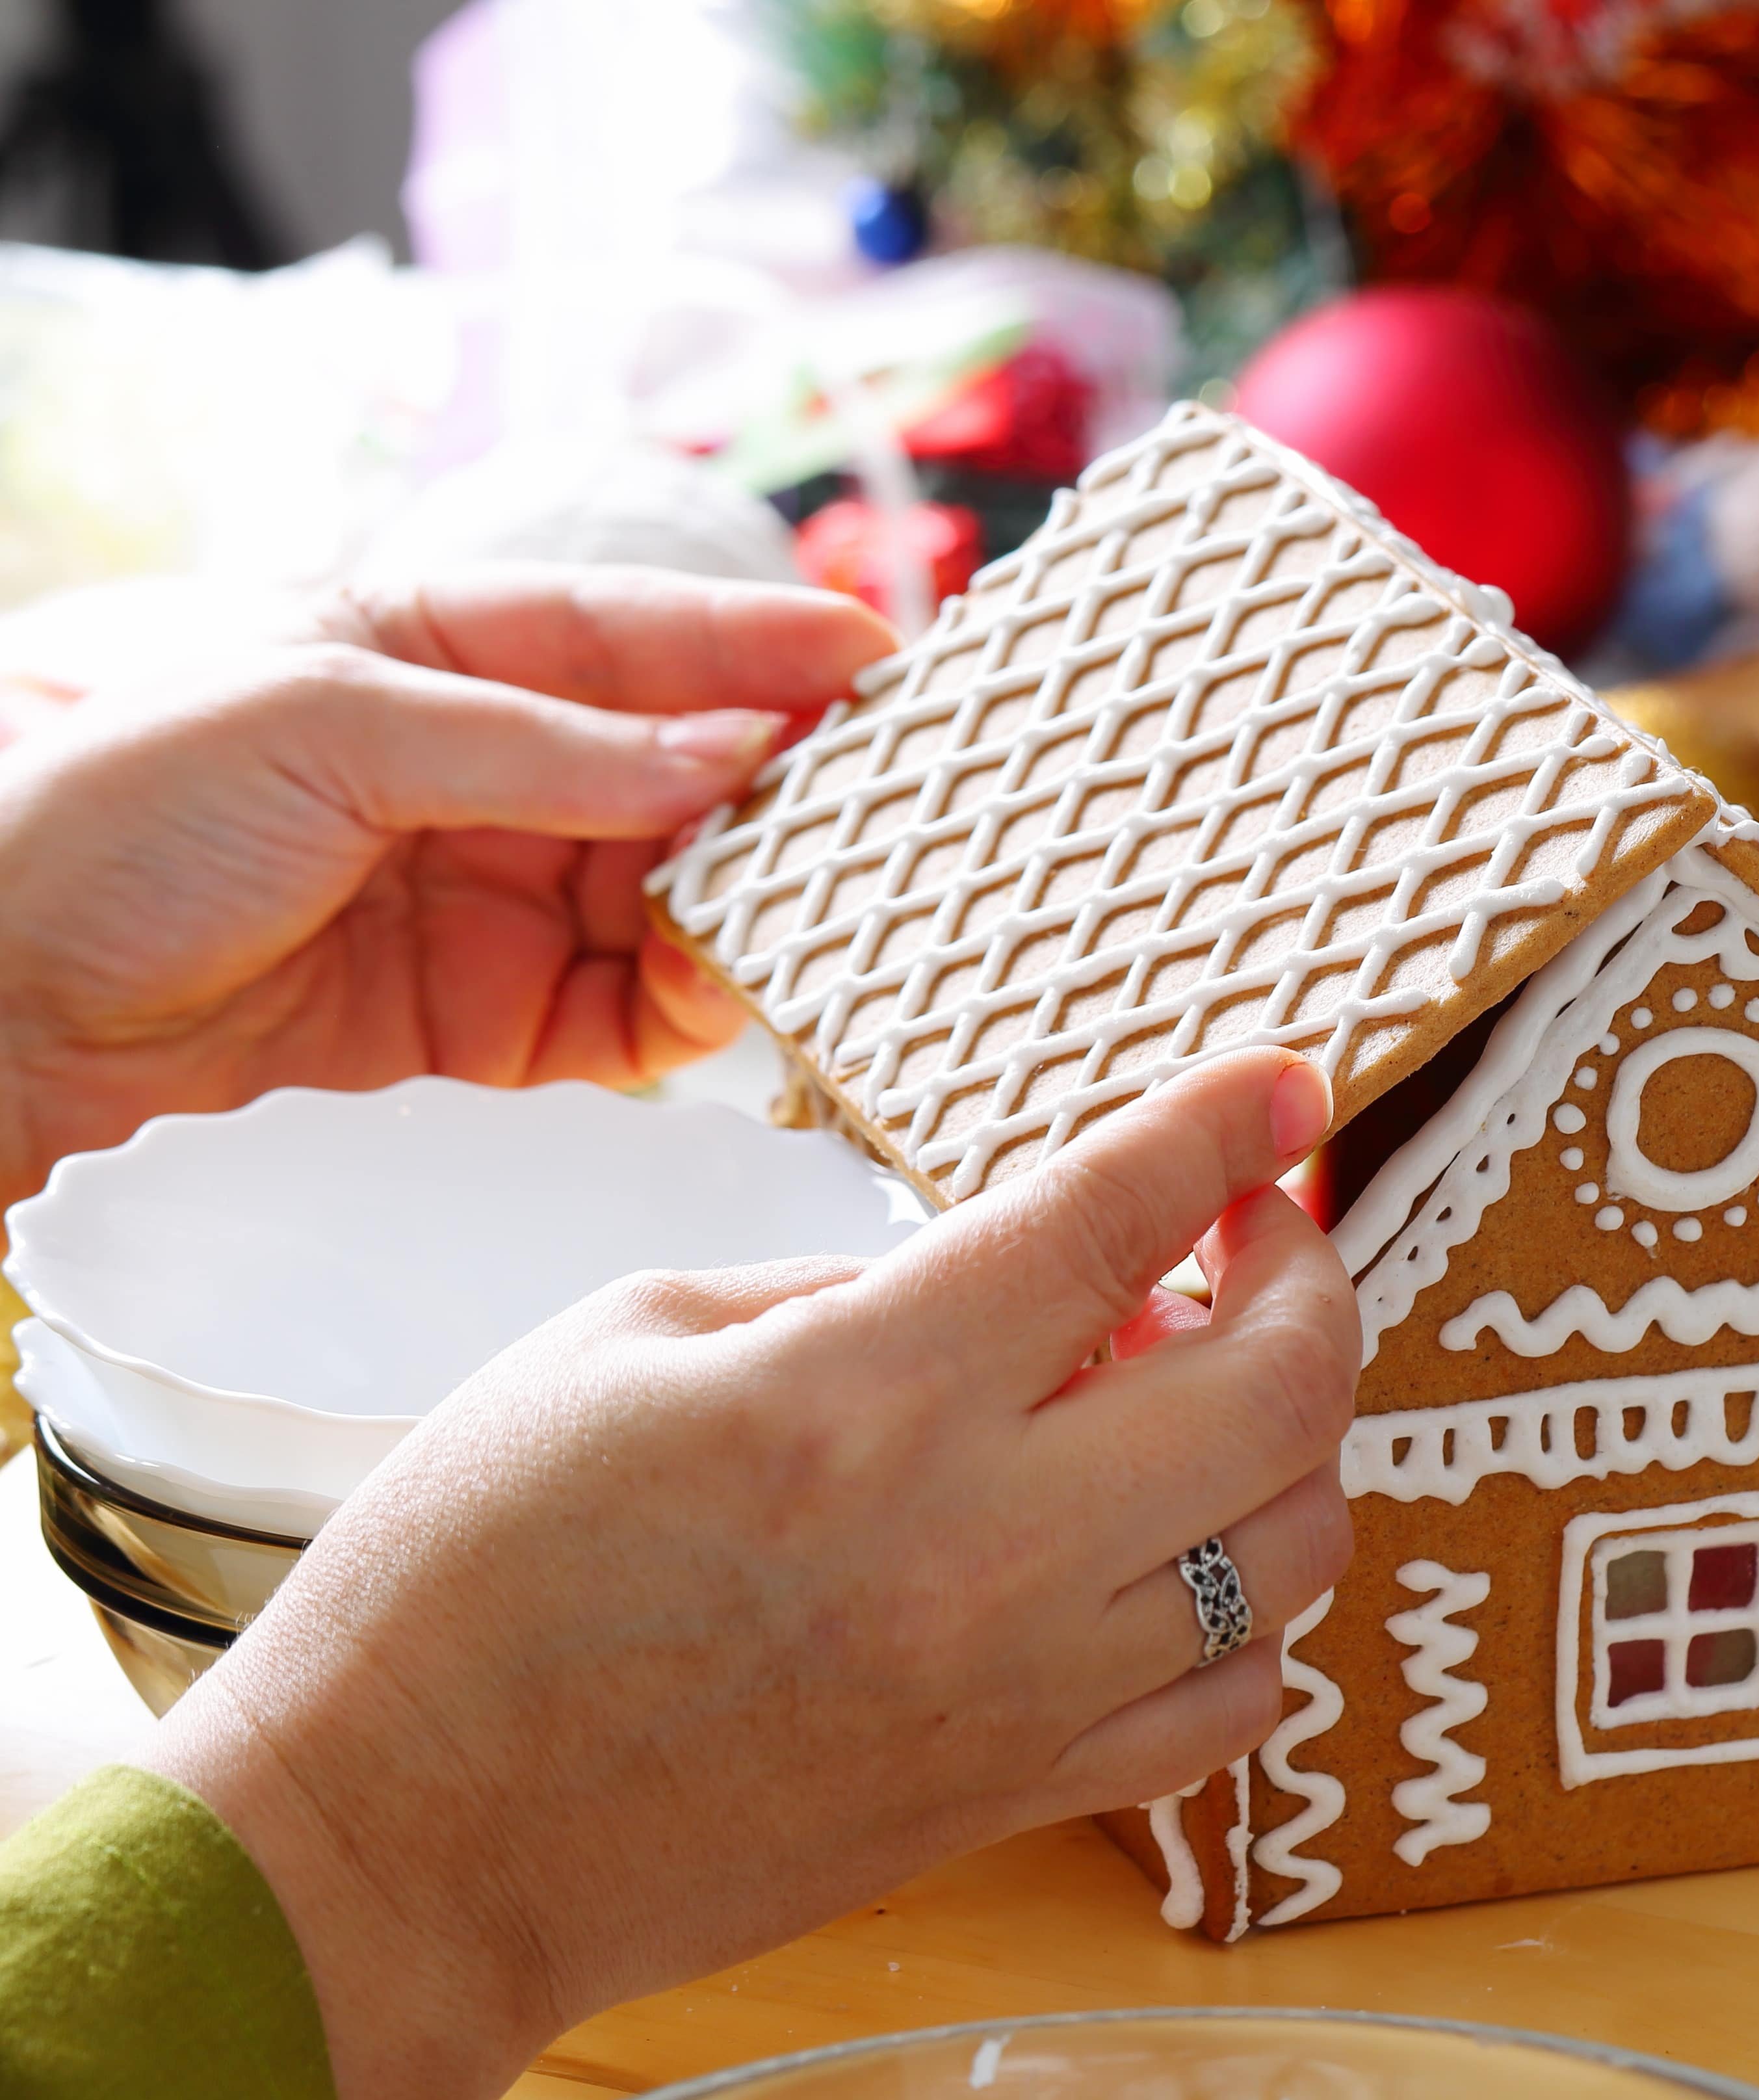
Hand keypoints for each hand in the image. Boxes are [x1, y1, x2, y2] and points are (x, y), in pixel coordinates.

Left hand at [0, 565, 897, 1204]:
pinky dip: (684, 1013)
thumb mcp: (326, 724)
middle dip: (783, 793)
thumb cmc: (117, 817)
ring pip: (674, 898)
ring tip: (808, 924)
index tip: (882, 657)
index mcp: (433, 649)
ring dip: (747, 912)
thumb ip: (538, 748)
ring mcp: (492, 896)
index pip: (632, 634)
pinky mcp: (487, 1021)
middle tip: (885, 815)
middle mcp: (483, 770)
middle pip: (681, 772)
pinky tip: (721, 1007)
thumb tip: (724, 756)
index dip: (761, 642)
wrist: (3, 1004)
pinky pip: (624, 1014)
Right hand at [140, 1049, 1357, 2099]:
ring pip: (1297, 1550)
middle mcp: (974, 1549)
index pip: (1111, 1221)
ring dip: (1293, 1437)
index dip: (1224, 1126)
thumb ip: (852, 1287)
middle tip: (1252, 1232)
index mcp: (857, 1400)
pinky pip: (1237, 1706)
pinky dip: (1252, 1606)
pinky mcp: (1016, 1798)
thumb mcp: (629, 1341)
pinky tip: (1178, 1549)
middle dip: (1309, 1275)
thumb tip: (1020, 1268)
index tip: (1284, 1082)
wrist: (406, 1847)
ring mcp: (1017, 1690)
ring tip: (1202, 1388)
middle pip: (1280, 1389)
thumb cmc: (474, 1584)